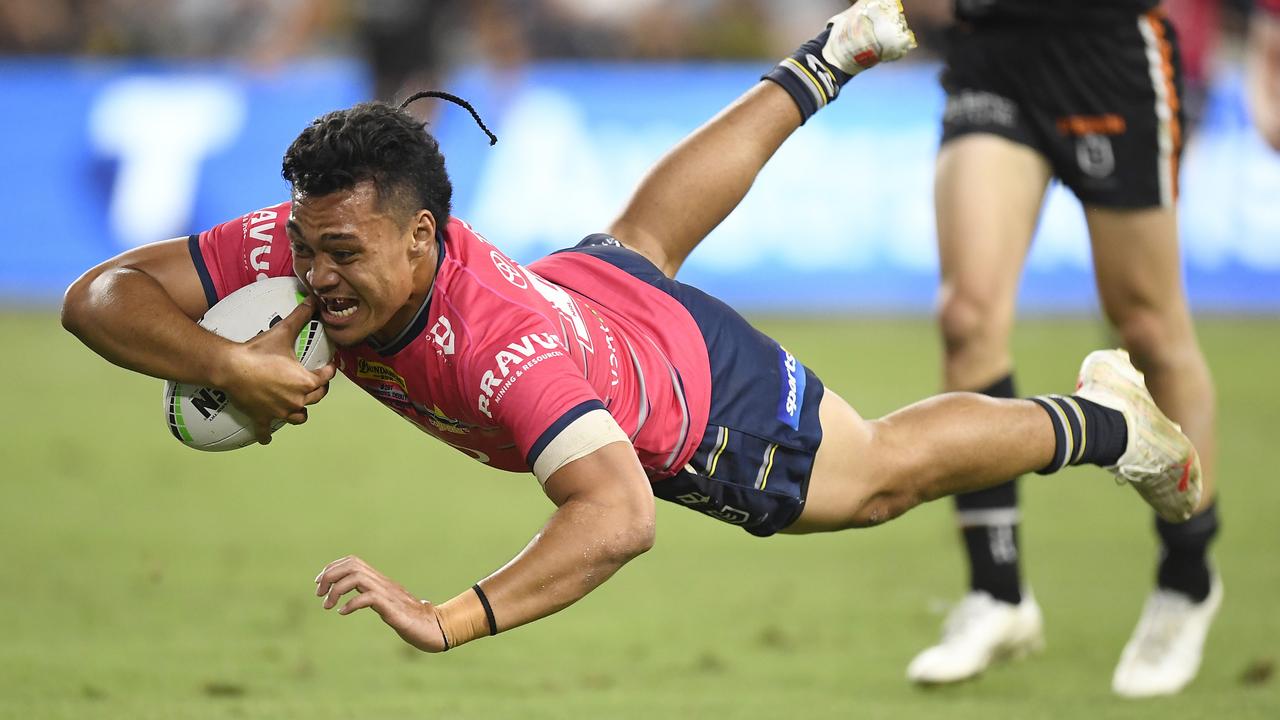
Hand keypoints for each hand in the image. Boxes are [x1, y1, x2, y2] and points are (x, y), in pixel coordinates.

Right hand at [216, 298, 337, 443]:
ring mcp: (280, 411)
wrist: (230, 367)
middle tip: (315, 381)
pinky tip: (267, 438)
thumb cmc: (258, 351)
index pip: (327, 378)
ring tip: (297, 404)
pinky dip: (267, 434)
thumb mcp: (283, 332)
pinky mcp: (262, 417)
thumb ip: (300, 316)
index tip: (329, 366)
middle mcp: (297, 400)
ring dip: (300, 411)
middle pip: (316, 397)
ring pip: (299, 417)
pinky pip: (266, 431)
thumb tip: (314, 300)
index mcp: (305, 381)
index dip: (330, 370)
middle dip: (318, 389)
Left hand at [315, 555, 448, 652]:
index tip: (319, 584)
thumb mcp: (386, 605)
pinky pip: (368, 598)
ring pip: (357, 578)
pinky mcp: (393, 609)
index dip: (332, 568)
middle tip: (319, 594)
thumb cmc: (411, 619)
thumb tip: (357, 599)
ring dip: (337, 590)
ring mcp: (388, 594)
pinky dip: (351, 604)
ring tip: (328, 606)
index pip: (352, 561)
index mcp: (380, 581)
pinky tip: (343, 613)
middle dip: (329, 576)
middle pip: (352, 564)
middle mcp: (383, 583)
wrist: (433, 628)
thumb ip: (373, 597)